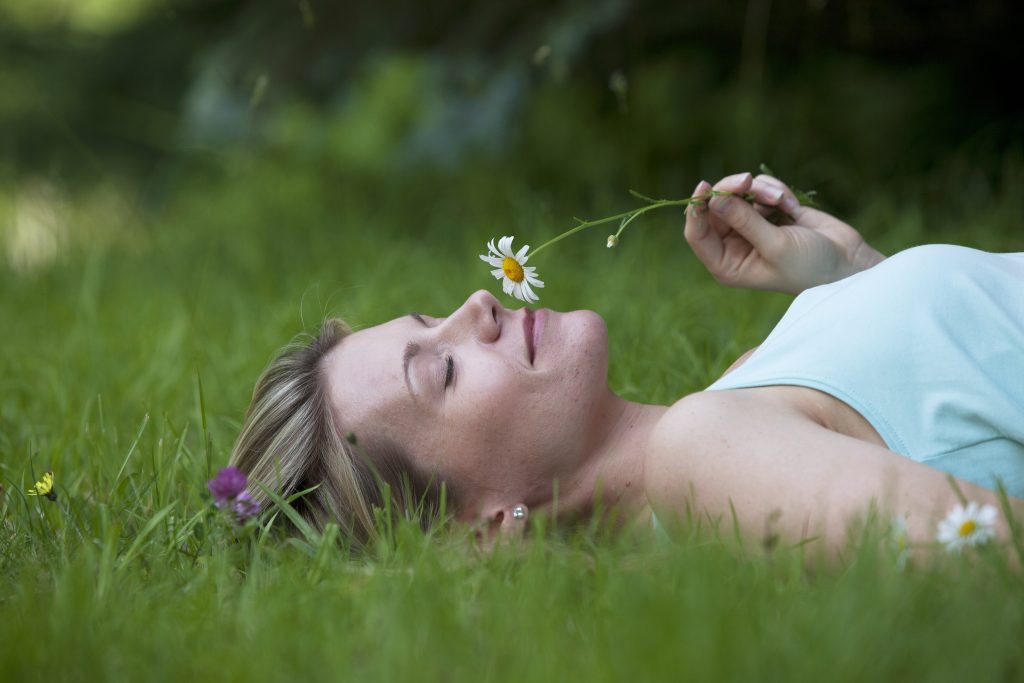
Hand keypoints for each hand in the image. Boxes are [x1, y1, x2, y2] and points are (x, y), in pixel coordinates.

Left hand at [683, 172, 884, 294]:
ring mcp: (750, 226)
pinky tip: (793, 207)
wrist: (845, 261)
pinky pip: (760, 189)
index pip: (697, 234)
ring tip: (783, 203)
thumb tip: (714, 199)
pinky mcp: (768, 211)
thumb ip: (744, 221)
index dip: (697, 209)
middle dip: (734, 190)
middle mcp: (732, 245)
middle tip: (749, 180)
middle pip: (716, 206)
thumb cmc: (809, 266)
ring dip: (762, 191)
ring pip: (740, 193)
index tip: (705, 186)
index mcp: (726, 264)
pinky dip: (776, 191)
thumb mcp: (775, 246)